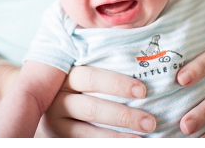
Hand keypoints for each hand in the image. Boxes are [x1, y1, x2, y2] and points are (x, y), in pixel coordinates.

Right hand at [35, 65, 155, 136]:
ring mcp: (54, 121)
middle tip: (149, 121)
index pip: (88, 77)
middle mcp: (55, 98)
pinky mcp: (57, 137)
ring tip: (142, 137)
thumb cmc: (77, 86)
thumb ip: (98, 70)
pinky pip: (83, 143)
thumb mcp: (80, 75)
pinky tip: (128, 142)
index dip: (115, 84)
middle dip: (122, 115)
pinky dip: (108, 143)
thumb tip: (139, 66)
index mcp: (63, 75)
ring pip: (87, 132)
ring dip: (118, 136)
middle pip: (90, 107)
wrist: (55, 111)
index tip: (142, 91)